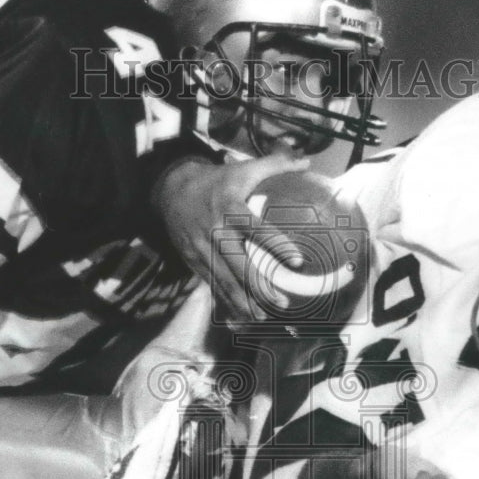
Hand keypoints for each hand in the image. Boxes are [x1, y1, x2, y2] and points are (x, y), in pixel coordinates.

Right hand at [152, 150, 309, 320]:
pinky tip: (241, 315)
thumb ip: (276, 164)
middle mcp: (215, 232)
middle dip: (260, 286)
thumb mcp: (243, 168)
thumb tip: (306, 161)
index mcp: (230, 209)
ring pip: (223, 279)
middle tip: (282, 302)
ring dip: (243, 300)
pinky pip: (211, 284)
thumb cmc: (216, 181)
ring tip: (263, 317)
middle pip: (239, 264)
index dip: (276, 244)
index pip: (256, 229)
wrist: (171, 190)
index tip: (297, 260)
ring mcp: (201, 249)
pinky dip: (226, 301)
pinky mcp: (192, 260)